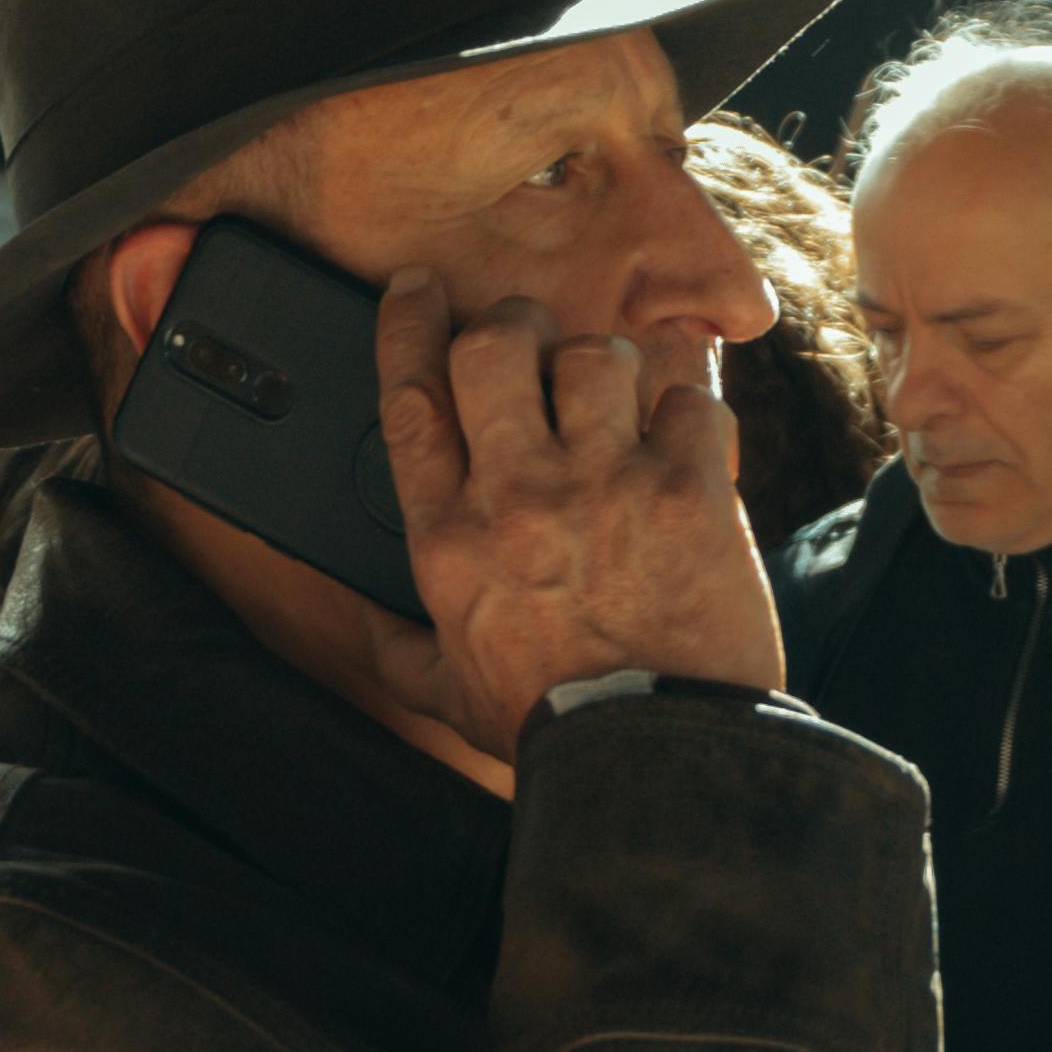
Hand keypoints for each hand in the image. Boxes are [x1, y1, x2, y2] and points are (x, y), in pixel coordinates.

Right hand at [361, 268, 782, 763]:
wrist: (653, 761)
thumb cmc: (551, 726)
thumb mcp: (447, 692)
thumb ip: (395, 648)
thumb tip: (360, 619)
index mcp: (450, 538)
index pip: (410, 401)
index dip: (406, 327)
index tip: (415, 290)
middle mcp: (518, 496)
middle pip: (494, 347)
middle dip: (513, 326)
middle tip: (532, 342)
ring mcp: (606, 485)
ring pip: (595, 355)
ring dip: (609, 370)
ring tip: (622, 403)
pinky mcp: (688, 489)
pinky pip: (688, 396)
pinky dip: (691, 407)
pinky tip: (688, 440)